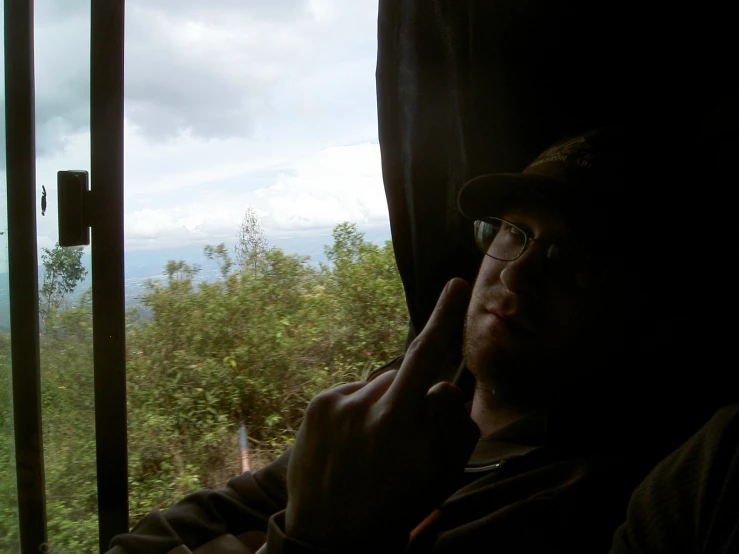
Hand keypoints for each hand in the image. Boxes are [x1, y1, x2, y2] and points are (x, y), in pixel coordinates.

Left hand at [285, 278, 479, 550]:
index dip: (444, 317)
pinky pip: (353, 392)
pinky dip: (360, 408)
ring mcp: (337, 402)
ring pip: (378, 384)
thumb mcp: (442, 472)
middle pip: (406, 375)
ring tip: (372, 445)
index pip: (429, 355)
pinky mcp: (318, 404)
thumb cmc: (397, 503)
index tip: (454, 283)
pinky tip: (354, 441)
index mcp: (402, 423)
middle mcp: (366, 405)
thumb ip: (453, 421)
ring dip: (383, 404)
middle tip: (402, 434)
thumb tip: (443, 384)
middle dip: (413, 395)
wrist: (331, 535)